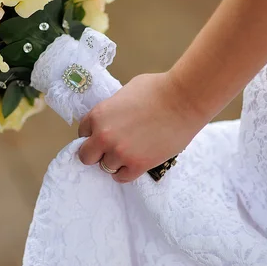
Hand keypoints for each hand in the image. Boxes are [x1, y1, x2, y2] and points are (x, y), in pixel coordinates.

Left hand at [77, 72, 208, 182]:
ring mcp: (121, 152)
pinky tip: (135, 162)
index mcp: (99, 114)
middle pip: (85, 156)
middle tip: (110, 148)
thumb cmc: (158, 88)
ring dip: (115, 161)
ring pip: (105, 167)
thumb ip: (113, 109)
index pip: (82, 132)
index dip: (93, 134)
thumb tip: (113, 117)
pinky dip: (126, 172)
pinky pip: (122, 177)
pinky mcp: (138, 164)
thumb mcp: (125, 92)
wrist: (184, 99)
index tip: (104, 134)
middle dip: (96, 153)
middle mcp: (104, 136)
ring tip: (129, 152)